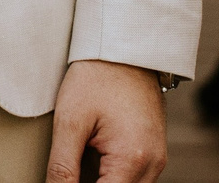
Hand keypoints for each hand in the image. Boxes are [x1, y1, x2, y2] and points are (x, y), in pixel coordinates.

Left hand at [47, 60, 164, 182]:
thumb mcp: (70, 121)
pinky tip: (94, 161)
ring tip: (82, 158)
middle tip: (68, 171)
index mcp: (132, 159)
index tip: (61, 181)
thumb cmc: (97, 77)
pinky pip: (134, 178)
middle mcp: (152, 164)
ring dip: (104, 182)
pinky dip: (113, 176)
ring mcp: (157, 159)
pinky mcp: (154, 152)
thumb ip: (62, 167)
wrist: (124, 48)